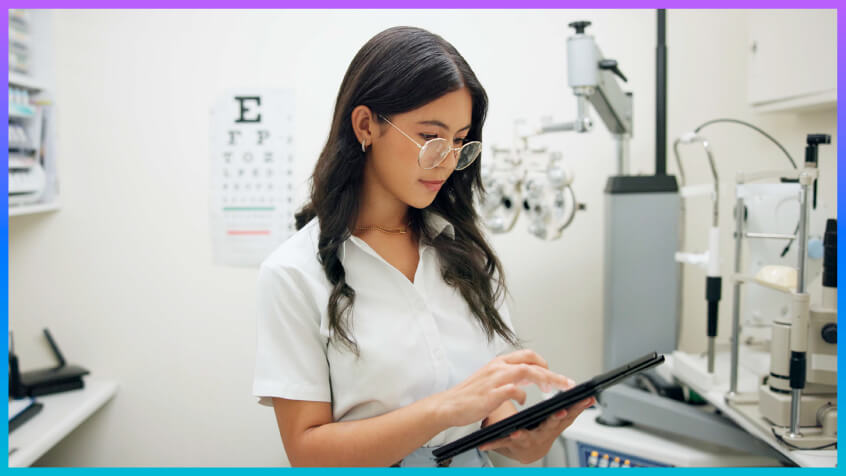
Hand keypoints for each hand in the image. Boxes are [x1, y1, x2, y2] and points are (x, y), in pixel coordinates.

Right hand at [434, 349, 571, 428]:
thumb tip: (529, 378)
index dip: (543, 362)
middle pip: (531, 362)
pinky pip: (513, 390)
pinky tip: (523, 401)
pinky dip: (521, 395)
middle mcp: (498, 367)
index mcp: (498, 363)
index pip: (527, 355)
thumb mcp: (491, 379)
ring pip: (526, 372)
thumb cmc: (469, 395)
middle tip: (565, 383)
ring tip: (553, 389)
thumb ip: (510, 376)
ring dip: (544, 379)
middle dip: (552, 372)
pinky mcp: (491, 394)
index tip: (553, 373)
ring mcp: (494, 379)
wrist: (449, 405)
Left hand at [477, 395, 595, 463]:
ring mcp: (527, 443)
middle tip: (561, 412)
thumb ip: (570, 409)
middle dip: (556, 419)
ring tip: (516, 432)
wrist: (519, 451)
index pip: (568, 415)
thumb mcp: (554, 420)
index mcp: (552, 426)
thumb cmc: (536, 431)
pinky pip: (501, 444)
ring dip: (522, 436)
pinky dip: (493, 444)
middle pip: (551, 427)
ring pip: (526, 438)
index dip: (578, 407)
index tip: (585, 399)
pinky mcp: (511, 446)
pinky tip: (484, 442)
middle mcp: (542, 436)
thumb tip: (591, 396)